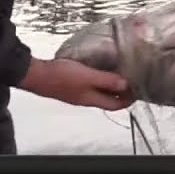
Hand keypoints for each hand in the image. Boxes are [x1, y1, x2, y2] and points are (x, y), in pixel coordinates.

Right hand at [19, 58, 134, 110]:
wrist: (36, 75)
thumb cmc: (61, 76)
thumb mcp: (88, 77)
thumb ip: (107, 81)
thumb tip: (126, 85)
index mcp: (91, 100)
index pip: (116, 105)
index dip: (129, 99)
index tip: (138, 88)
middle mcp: (86, 99)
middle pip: (109, 99)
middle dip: (122, 91)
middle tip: (131, 78)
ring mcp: (77, 93)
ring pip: (99, 92)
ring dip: (110, 85)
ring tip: (119, 72)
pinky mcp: (70, 85)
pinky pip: (90, 85)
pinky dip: (99, 79)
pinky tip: (98, 68)